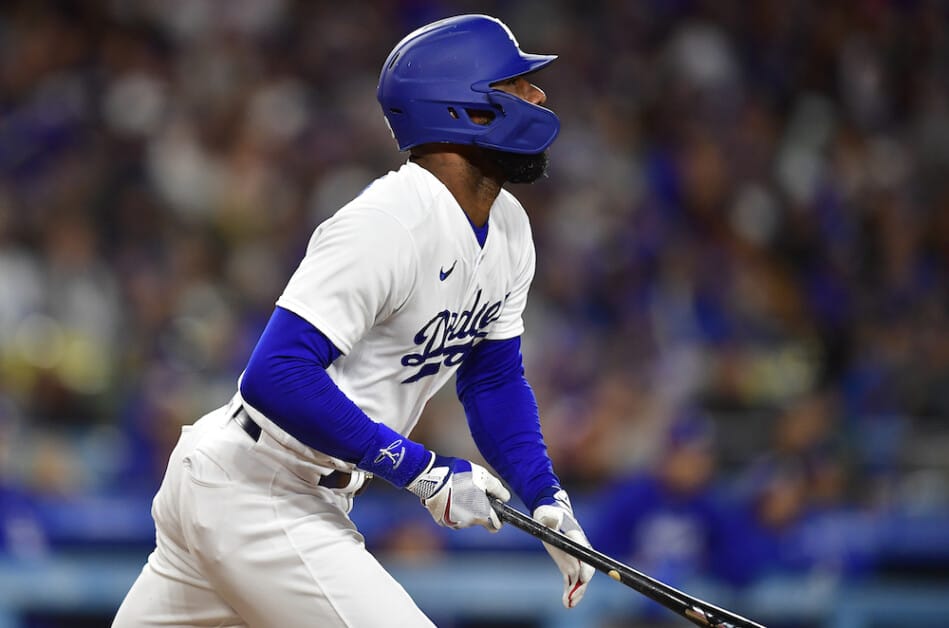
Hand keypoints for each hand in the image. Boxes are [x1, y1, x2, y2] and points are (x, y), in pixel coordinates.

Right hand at [407, 454, 510, 530]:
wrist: (432, 476)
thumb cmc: (460, 475)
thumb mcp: (484, 477)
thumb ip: (498, 489)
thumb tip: (505, 498)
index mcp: (481, 514)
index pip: (495, 526)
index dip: (496, 518)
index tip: (493, 510)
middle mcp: (468, 523)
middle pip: (478, 520)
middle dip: (477, 509)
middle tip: (472, 492)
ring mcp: (453, 523)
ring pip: (464, 519)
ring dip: (463, 509)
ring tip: (458, 491)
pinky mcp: (440, 520)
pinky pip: (450, 517)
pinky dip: (451, 510)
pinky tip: (448, 496)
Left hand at [533, 489, 594, 607]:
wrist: (550, 516)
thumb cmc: (549, 514)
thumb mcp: (547, 514)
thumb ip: (549, 518)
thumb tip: (550, 518)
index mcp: (576, 538)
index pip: (584, 554)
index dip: (585, 567)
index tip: (584, 579)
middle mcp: (579, 551)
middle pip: (585, 571)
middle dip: (581, 585)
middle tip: (572, 597)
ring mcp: (574, 559)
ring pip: (579, 580)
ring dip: (576, 593)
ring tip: (568, 604)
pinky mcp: (567, 566)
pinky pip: (571, 582)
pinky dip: (569, 592)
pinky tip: (566, 604)